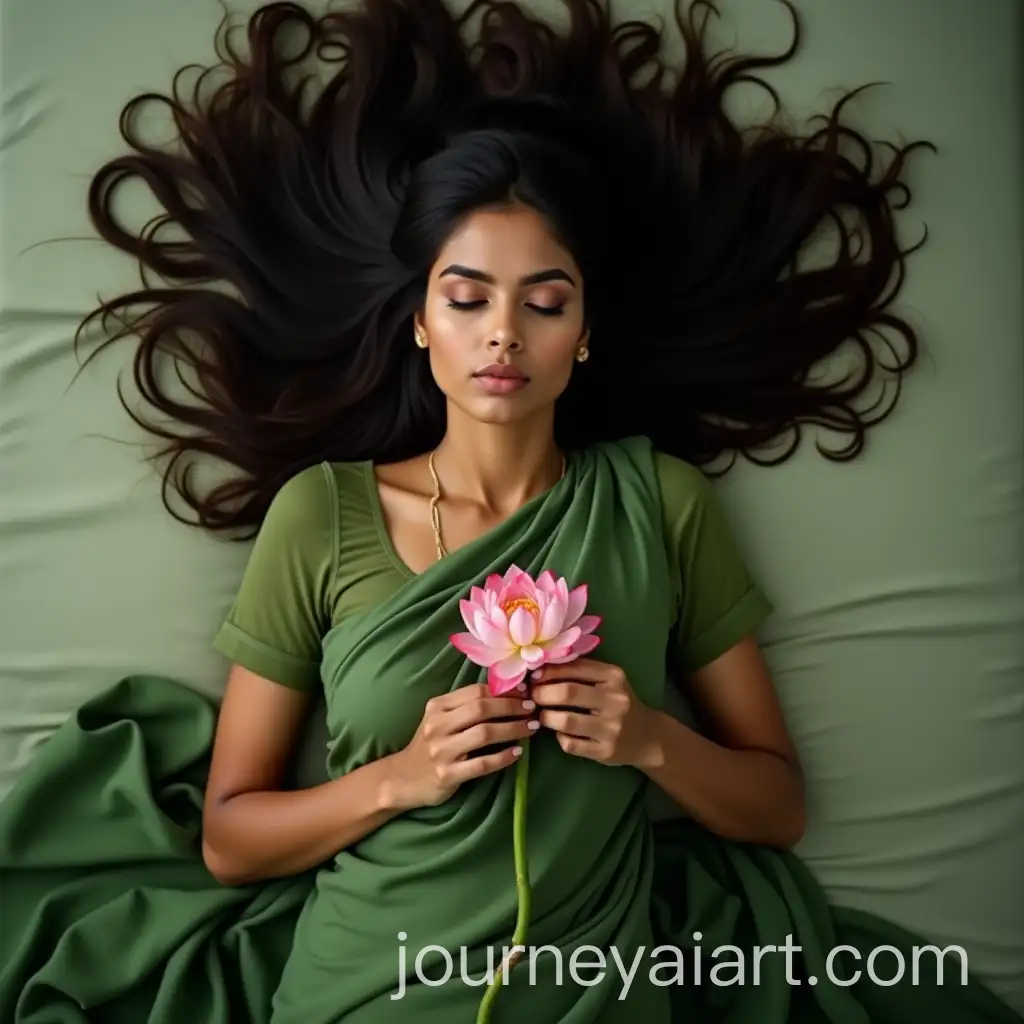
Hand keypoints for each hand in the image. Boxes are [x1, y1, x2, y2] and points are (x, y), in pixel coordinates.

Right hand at [386, 684, 536, 809]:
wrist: (402, 778)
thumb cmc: (429, 745)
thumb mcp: (439, 719)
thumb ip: (465, 707)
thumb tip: (507, 693)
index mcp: (437, 706)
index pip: (475, 692)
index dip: (504, 691)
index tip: (525, 692)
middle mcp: (437, 725)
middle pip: (482, 709)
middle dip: (512, 707)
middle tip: (533, 709)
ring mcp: (441, 750)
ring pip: (484, 734)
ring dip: (513, 729)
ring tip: (531, 728)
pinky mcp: (447, 774)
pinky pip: (481, 764)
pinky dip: (503, 757)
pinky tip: (517, 753)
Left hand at [530, 658, 660, 768]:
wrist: (648, 737)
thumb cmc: (619, 703)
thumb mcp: (608, 681)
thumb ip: (580, 672)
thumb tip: (540, 669)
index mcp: (614, 677)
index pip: (574, 668)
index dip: (548, 671)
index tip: (534, 676)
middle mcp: (615, 701)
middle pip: (568, 693)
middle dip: (542, 693)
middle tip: (533, 696)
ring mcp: (611, 729)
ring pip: (566, 721)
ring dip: (546, 717)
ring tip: (542, 715)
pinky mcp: (605, 752)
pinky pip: (571, 744)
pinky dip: (559, 738)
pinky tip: (560, 733)